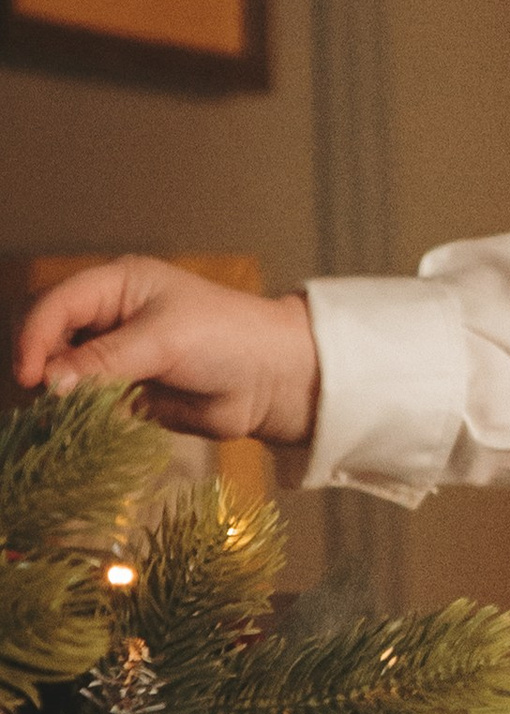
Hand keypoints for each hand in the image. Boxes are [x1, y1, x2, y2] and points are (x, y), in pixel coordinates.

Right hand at [12, 257, 320, 446]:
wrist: (275, 380)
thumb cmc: (227, 338)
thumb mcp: (162, 340)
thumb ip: (105, 360)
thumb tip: (51, 383)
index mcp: (117, 285)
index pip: (56, 306)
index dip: (35, 337)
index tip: (30, 377)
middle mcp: (111, 318)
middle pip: (53, 341)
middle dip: (45, 369)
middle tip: (48, 402)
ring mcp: (119, 357)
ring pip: (69, 377)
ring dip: (63, 398)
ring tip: (67, 417)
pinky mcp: (130, 393)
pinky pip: (93, 406)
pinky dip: (85, 418)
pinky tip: (87, 428)